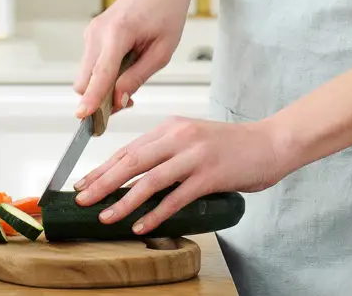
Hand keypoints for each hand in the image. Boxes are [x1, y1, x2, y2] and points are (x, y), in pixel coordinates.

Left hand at [72, 116, 287, 234]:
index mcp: (171, 127)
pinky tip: (141, 225)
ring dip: (123, 200)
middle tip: (81, 198)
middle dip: (102, 181)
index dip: (104, 167)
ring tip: (105, 216)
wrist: (269, 142)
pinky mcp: (209, 175)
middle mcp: (178, 137)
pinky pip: (176, 197)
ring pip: (149, 180)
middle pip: (131, 161)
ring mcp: (193, 155)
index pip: (129, 148)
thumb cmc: (232, 146)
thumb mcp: (193, 139)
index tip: (85, 181)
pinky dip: (155, 213)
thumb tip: (139, 176)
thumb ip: (168, 151)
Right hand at [73, 0, 191, 118]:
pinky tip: (124, 68)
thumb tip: (117, 101)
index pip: (100, 74)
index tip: (83, 118)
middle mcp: (97, 32)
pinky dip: (102, 75)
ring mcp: (92, 31)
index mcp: (117, 33)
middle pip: (84, 80)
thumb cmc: (166, 13)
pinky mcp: (92, 34)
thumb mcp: (161, 51)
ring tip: (131, 82)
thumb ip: (137, 77)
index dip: (92, 99)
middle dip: (99, 99)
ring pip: (85, 74)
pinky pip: (91, 64)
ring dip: (101, 87)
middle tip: (128, 102)